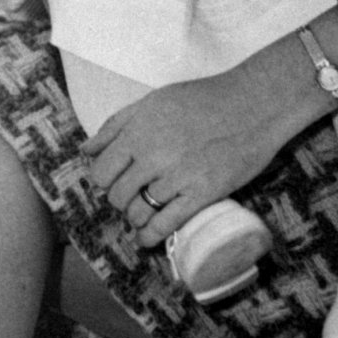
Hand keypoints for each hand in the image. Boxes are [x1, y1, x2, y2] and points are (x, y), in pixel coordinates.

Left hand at [82, 65, 290, 247]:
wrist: (252, 105)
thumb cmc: (202, 99)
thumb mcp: (153, 101)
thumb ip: (116, 125)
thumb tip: (86, 150)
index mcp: (138, 130)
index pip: (101, 171)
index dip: (103, 181)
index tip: (113, 181)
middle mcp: (152, 154)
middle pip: (117, 195)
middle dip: (120, 200)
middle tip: (131, 197)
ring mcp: (177, 176)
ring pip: (139, 212)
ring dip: (136, 218)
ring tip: (142, 215)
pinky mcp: (202, 194)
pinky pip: (166, 224)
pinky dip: (151, 236)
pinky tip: (147, 238)